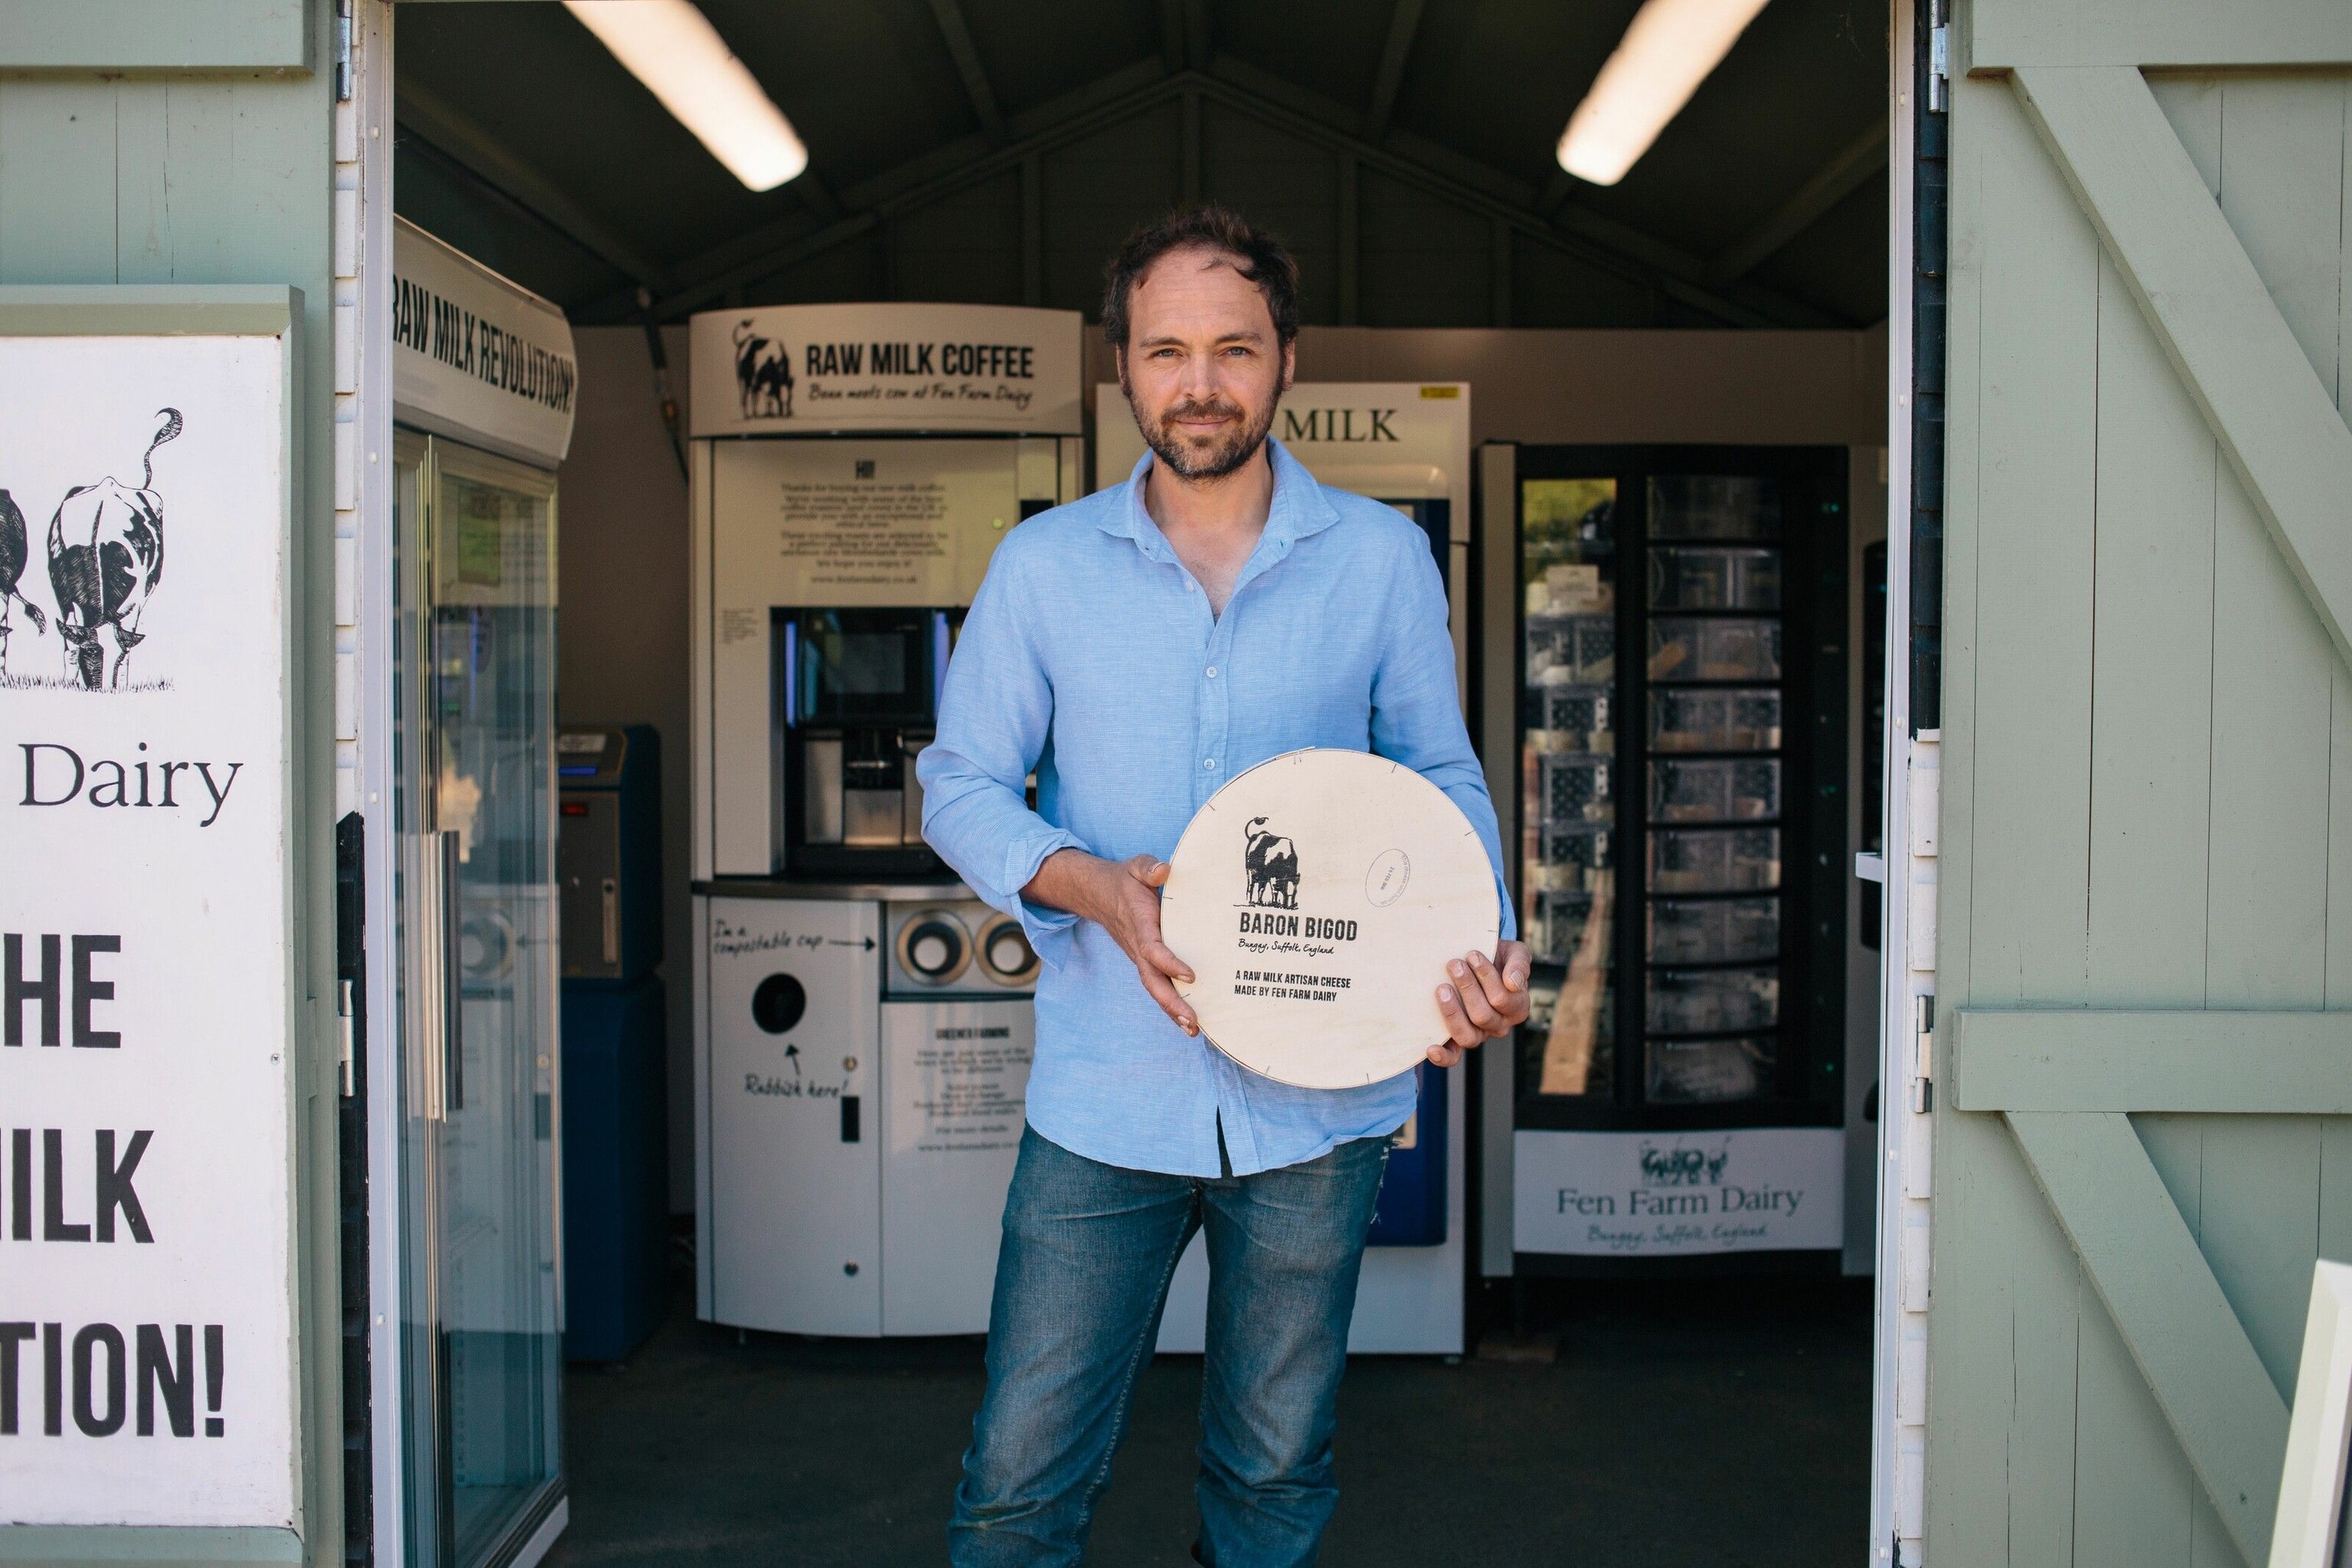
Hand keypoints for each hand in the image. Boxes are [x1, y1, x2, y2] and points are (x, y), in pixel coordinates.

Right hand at [1026, 849, 1199, 1035]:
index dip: (1169, 963)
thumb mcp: (1136, 867)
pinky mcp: (1145, 962)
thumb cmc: (1125, 881)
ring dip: (1172, 1011)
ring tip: (1193, 1030)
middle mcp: (1138, 947)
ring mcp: (1140, 958)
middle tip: (1193, 1021)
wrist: (1099, 894)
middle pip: (1152, 980)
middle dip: (1171, 1003)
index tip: (1191, 975)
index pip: (1152, 949)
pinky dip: (1170, 1006)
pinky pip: (1157, 986)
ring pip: (1154, 988)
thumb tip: (1164, 870)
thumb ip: (1149, 868)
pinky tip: (1188, 1021)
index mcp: (1139, 924)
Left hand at [1429, 939, 1532, 1066]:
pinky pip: (1453, 1056)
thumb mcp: (1514, 952)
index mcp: (1516, 1007)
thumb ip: (1519, 963)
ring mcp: (1479, 1034)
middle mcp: (1499, 1025)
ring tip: (1442, 988)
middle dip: (1467, 987)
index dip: (1486, 977)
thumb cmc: (1496, 956)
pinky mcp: (1458, 1040)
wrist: (1474, 958)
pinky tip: (1431, 1048)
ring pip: (1468, 1036)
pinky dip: (1443, 1056)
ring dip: (1452, 1012)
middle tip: (1454, 964)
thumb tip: (1513, 982)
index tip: (1471, 954)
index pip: (1502, 998)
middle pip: (1483, 1016)